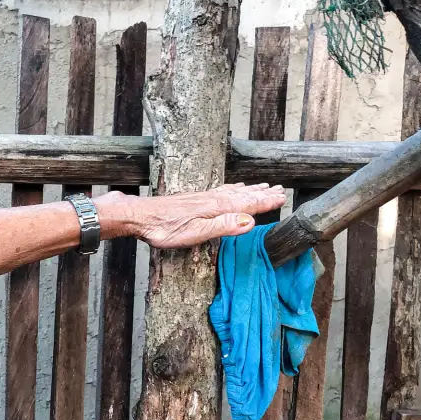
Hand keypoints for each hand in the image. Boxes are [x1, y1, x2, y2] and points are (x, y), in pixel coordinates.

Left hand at [98, 183, 286, 248]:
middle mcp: (211, 199)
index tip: (282, 197)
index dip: (265, 202)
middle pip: (242, 196)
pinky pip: (220, 191)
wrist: (138, 216)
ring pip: (232, 192)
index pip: (246, 205)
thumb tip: (250, 221)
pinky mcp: (193, 199)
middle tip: (281, 190)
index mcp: (215, 208)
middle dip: (261, 194)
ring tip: (263, 187)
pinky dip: (232, 189)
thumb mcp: (195, 233)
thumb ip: (222, 226)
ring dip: (249, 190)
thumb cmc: (163, 228)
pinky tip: (233, 188)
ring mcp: (202, 198)